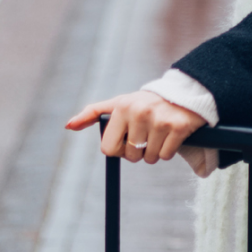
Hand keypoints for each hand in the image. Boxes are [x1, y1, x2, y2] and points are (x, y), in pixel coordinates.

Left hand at [66, 90, 206, 166]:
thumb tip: (69, 126)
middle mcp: (139, 112)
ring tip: (159, 133)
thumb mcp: (119, 104)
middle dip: (138, 151)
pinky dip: (168, 151)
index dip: (118, 149)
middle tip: (146, 135)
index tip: (127, 140)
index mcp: (122, 107)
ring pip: (150, 158)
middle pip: (131, 156)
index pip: (109, 148)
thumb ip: (93, 113)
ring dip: (154, 152)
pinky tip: (170, 135)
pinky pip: (166, 155)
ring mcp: (160, 120)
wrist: (183, 94)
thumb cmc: (145, 103)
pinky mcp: (178, 127)